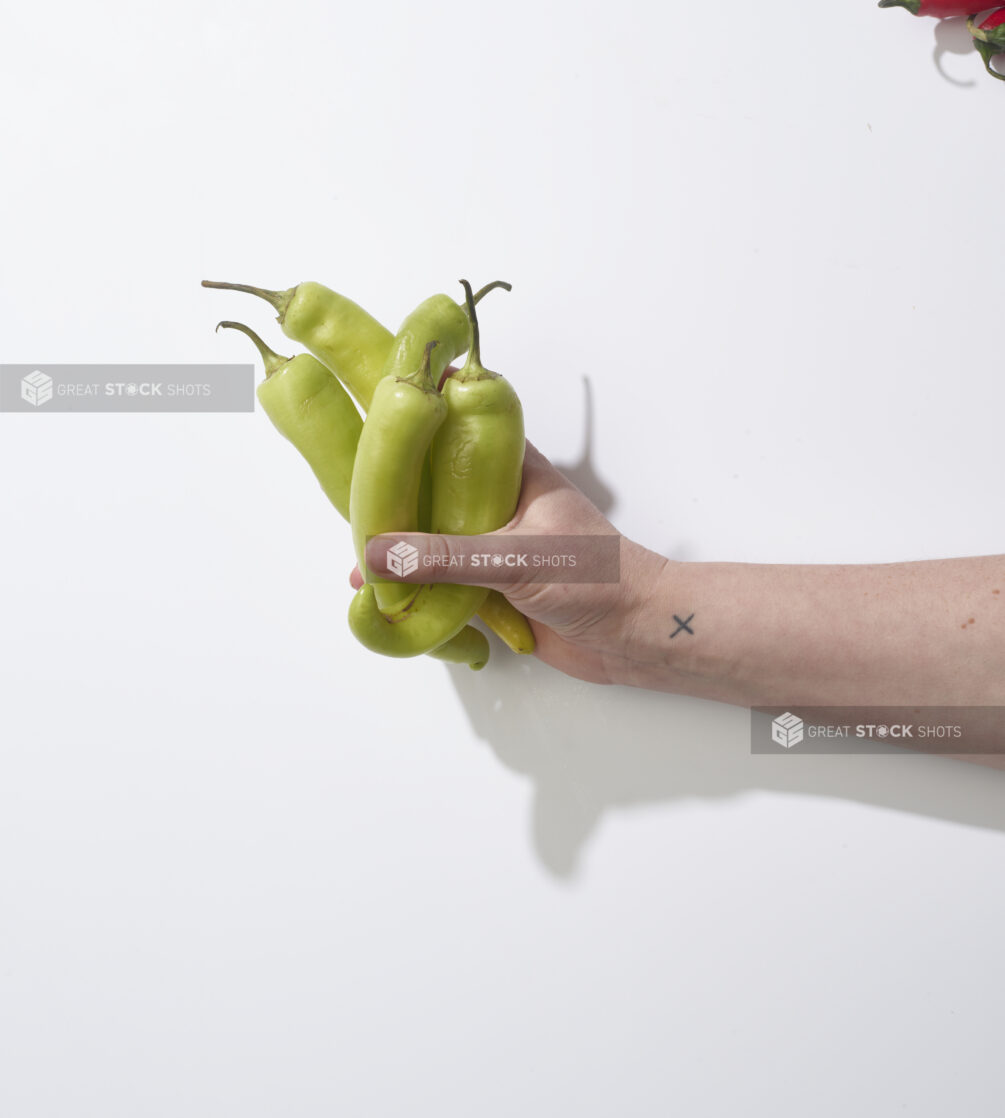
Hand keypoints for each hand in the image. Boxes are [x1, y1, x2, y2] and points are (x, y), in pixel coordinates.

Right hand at [349, 440, 665, 683]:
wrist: (636, 635)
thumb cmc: (600, 578)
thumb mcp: (517, 558)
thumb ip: (446, 557)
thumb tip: (378, 554)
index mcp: (512, 472)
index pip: (458, 427)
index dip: (419, 418)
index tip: (373, 414)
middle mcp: (497, 503)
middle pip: (433, 489)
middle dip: (393, 498)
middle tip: (347, 500)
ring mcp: (493, 546)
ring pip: (433, 540)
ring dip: (400, 553)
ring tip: (357, 563)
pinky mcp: (492, 588)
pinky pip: (442, 583)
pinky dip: (415, 591)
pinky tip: (384, 600)